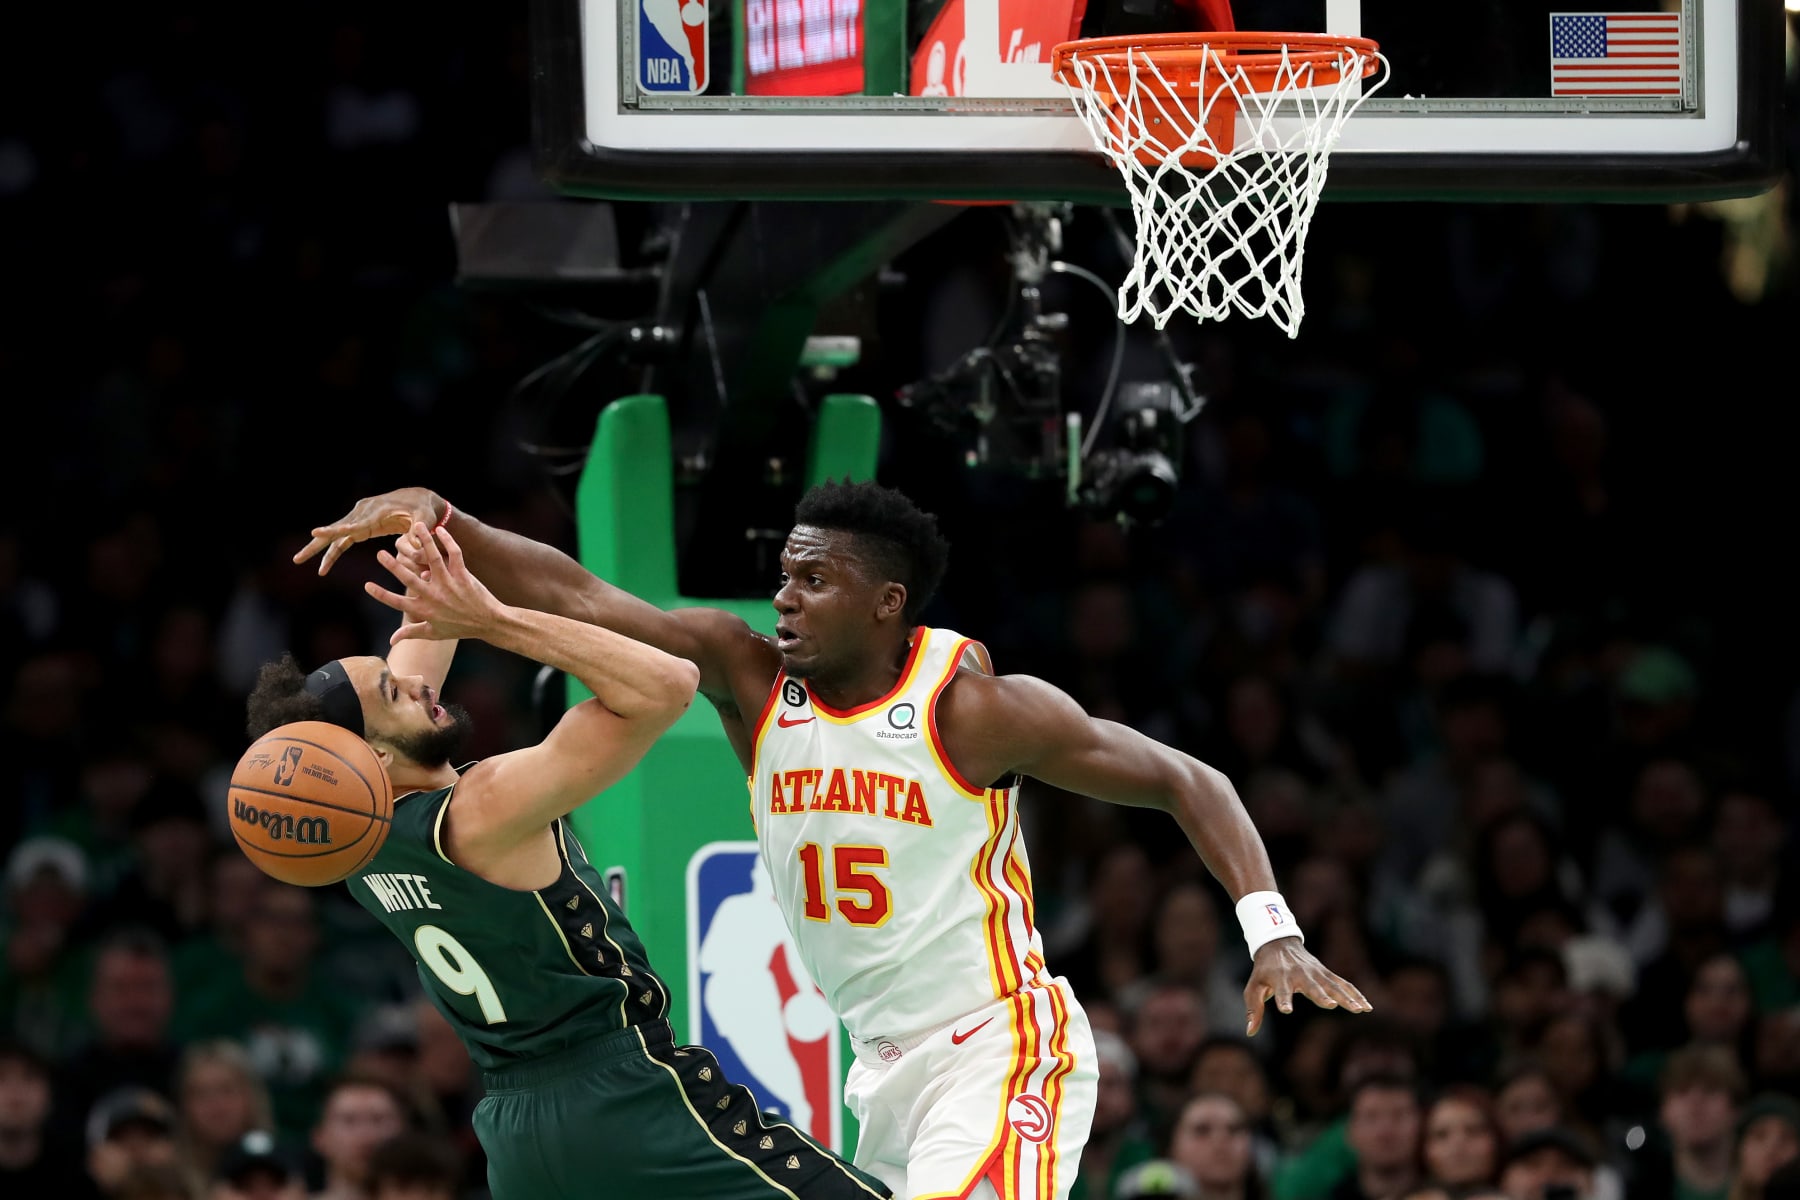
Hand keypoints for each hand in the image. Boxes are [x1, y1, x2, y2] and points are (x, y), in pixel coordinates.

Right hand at [294, 487, 444, 574]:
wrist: (420, 499)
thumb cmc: (423, 509)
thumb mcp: (424, 518)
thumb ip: (417, 532)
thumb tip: (411, 548)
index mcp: (376, 511)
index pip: (353, 523)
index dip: (335, 530)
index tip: (316, 532)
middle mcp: (363, 512)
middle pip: (335, 530)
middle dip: (316, 544)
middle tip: (297, 558)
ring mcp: (359, 517)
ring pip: (335, 536)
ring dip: (319, 550)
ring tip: (300, 561)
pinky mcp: (361, 524)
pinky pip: (343, 540)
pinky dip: (333, 551)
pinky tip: (324, 566)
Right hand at [366, 522, 504, 643]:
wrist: (489, 622)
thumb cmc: (460, 628)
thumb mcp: (433, 633)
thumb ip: (411, 633)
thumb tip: (390, 641)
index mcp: (425, 610)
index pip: (398, 603)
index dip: (381, 595)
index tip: (366, 585)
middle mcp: (435, 596)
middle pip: (409, 579)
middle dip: (393, 566)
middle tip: (380, 553)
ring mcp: (449, 584)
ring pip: (433, 559)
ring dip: (423, 541)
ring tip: (414, 527)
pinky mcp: (463, 575)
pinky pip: (455, 554)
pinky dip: (448, 540)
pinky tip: (439, 530)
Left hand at [1244, 938, 1371, 1036]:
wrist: (1278, 943)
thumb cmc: (1264, 970)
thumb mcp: (1254, 987)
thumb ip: (1254, 1010)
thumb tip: (1250, 1033)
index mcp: (1280, 979)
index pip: (1281, 991)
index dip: (1283, 1000)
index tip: (1286, 1010)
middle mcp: (1299, 975)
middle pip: (1312, 987)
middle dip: (1321, 995)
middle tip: (1331, 1005)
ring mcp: (1315, 973)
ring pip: (1333, 986)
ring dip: (1346, 997)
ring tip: (1359, 1010)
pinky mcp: (1325, 973)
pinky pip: (1343, 984)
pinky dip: (1355, 993)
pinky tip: (1367, 1006)